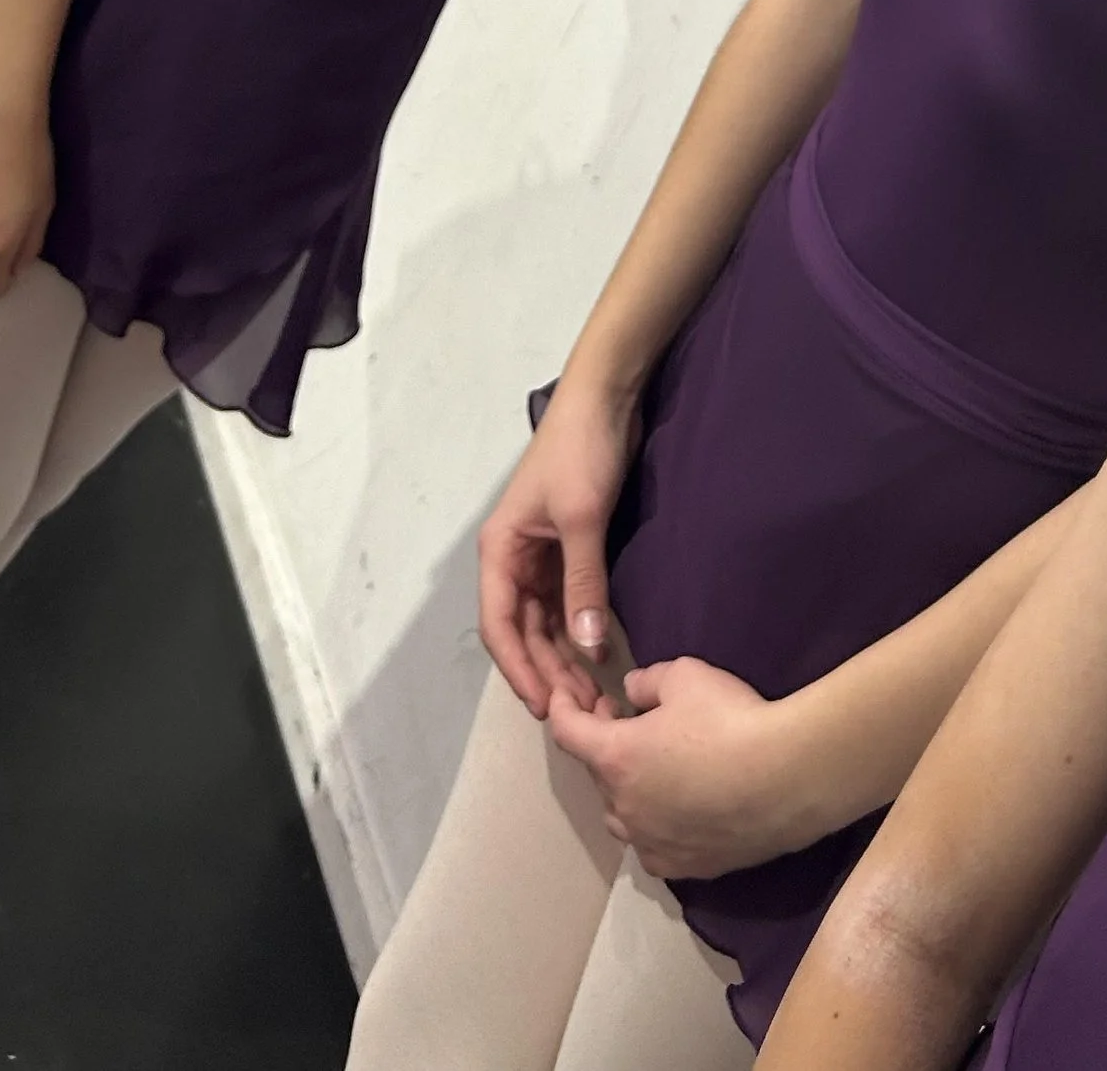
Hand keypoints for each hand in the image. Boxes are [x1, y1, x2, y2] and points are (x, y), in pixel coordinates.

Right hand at [477, 372, 640, 712]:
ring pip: (545, 622)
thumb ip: (584, 584)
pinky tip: (598, 656)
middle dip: (547, 671)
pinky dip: (579, 630)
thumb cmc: (581, 450)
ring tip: (593, 693)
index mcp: (500, 550)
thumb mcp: (582, 518)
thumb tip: (587, 649)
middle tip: (584, 709)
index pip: (500, 627)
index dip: (519, 671)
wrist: (607, 397)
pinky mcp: (570, 548)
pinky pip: (567, 602)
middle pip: (523, 631)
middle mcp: (514, 558)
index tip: (545, 707)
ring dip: (564, 657)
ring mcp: (542, 555)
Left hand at [544, 659, 813, 878]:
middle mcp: (624, 808)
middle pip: (597, 774)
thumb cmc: (729, 719)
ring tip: (649, 765)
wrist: (786, 777)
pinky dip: (652, 824)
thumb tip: (631, 693)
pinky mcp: (685, 868)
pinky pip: (652, 846)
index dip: (562, 707)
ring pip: (621, 816)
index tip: (566, 692)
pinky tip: (675, 808)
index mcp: (616, 758)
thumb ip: (648, 682)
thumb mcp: (685, 676)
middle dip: (603, 742)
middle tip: (621, 716)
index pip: (568, 732)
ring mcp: (652, 843)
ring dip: (624, 787)